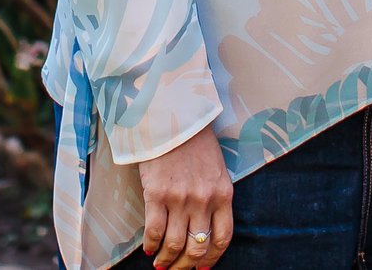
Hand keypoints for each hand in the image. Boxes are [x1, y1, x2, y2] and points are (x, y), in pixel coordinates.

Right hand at [137, 125, 232, 266]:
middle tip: (176, 269)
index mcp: (223, 194)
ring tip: (160, 263)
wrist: (173, 117)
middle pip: (197, 247)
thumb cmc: (195, 142)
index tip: (202, 268)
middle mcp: (204, 200)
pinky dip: (150, 245)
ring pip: (175, 245)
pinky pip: (154, 231)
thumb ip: (214, 197)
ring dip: (166, 260)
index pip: (222, 239)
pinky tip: (148, 248)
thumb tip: (203, 228)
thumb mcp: (216, 170)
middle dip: (186, 266)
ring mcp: (180, 198)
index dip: (211, 259)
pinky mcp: (157, 194)